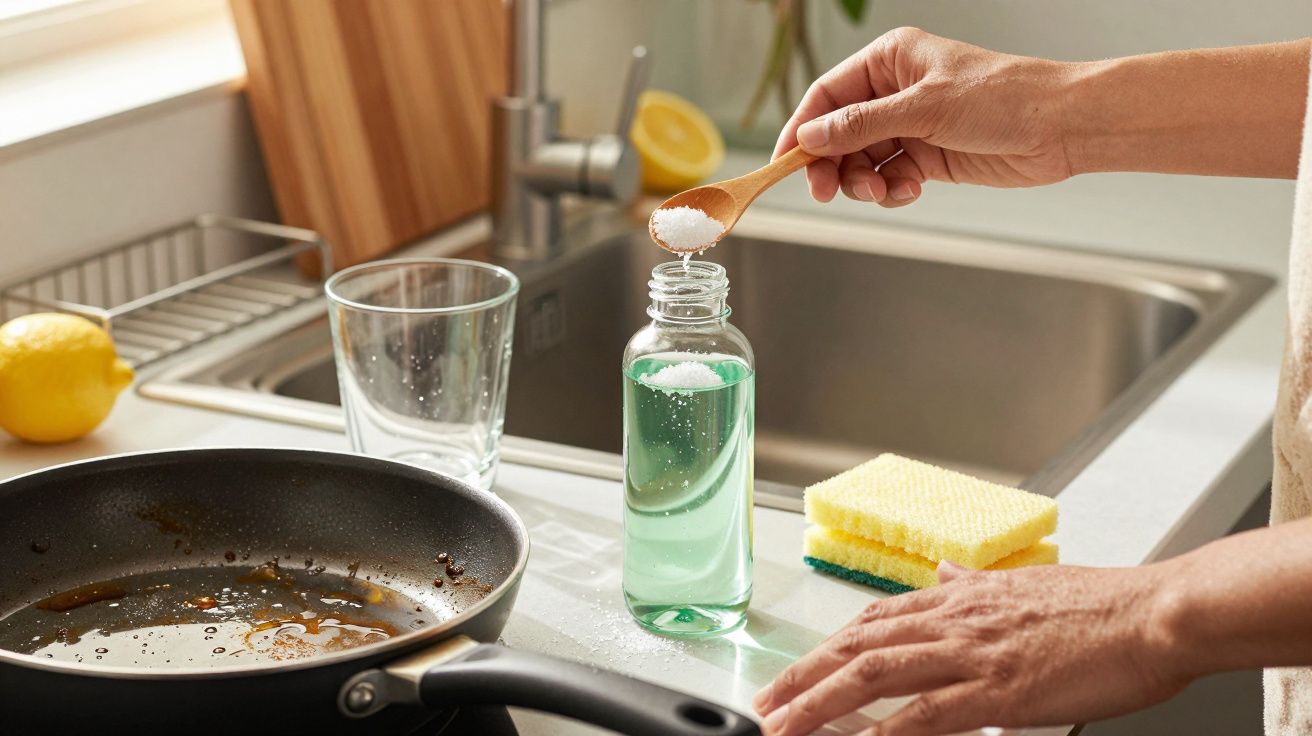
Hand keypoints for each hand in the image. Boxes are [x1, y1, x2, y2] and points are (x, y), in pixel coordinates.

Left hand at [752, 561, 1189, 735]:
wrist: (1154, 614)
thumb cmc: (1100, 605)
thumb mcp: (1022, 583)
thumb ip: (972, 582)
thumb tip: (941, 572)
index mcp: (960, 596)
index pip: (874, 620)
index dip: (829, 645)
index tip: (800, 667)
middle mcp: (954, 618)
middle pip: (858, 646)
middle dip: (805, 676)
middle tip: (765, 705)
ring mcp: (973, 653)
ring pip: (874, 675)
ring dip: (821, 703)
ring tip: (785, 727)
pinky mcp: (998, 689)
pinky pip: (927, 714)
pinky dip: (885, 732)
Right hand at [773, 27, 1075, 206]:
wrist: (1060, 128)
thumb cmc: (1004, 98)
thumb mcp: (924, 109)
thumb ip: (862, 125)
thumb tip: (810, 138)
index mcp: (890, 61)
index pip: (827, 96)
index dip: (802, 130)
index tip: (785, 162)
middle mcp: (895, 91)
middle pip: (838, 134)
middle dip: (833, 165)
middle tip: (828, 192)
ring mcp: (910, 125)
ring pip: (861, 161)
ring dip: (864, 182)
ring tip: (885, 190)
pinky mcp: (927, 156)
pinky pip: (888, 177)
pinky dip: (891, 190)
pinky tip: (911, 189)